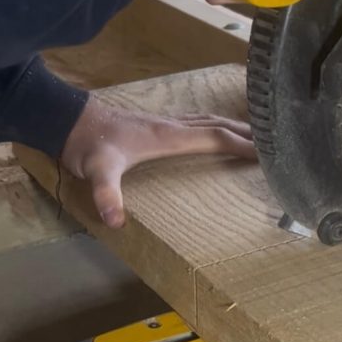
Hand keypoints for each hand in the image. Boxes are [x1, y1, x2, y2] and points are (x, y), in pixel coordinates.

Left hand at [61, 97, 255, 228]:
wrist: (68, 119)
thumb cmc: (88, 145)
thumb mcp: (97, 171)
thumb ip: (107, 195)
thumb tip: (116, 222)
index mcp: (168, 136)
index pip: (215, 137)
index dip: (242, 144)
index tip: (268, 153)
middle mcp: (172, 125)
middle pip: (219, 124)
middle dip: (247, 132)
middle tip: (274, 141)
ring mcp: (164, 122)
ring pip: (208, 120)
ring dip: (232, 126)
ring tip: (253, 134)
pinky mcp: (156, 124)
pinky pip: (196, 122)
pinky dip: (214, 125)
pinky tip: (213, 131)